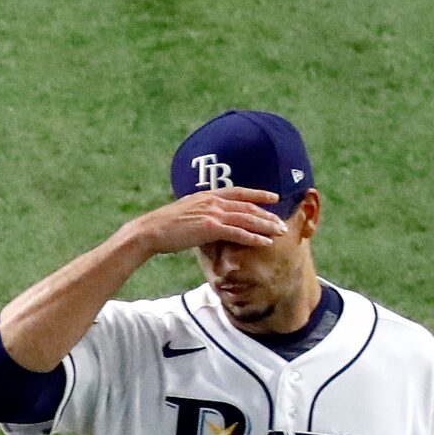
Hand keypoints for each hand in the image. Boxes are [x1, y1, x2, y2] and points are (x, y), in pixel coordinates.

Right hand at [120, 188, 288, 257]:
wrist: (151, 230)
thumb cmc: (164, 226)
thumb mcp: (185, 213)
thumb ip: (200, 213)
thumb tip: (207, 221)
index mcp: (208, 195)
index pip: (239, 192)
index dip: (258, 194)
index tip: (273, 197)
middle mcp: (213, 201)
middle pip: (248, 206)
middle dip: (268, 214)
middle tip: (283, 222)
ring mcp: (212, 214)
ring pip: (247, 219)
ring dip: (266, 226)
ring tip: (280, 232)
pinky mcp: (210, 228)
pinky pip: (238, 233)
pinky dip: (254, 238)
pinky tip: (265, 243)